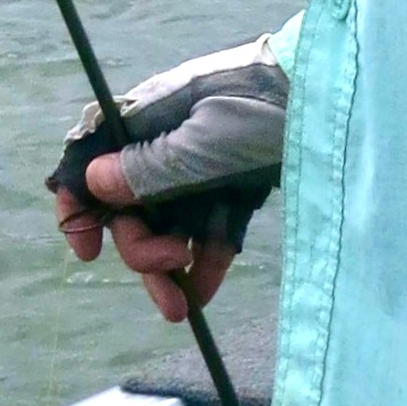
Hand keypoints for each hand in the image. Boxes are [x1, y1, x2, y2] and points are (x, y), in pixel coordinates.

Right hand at [48, 34, 288, 322]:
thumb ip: (147, 169)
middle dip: (142, 249)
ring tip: (182, 311)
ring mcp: (201, 163)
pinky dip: (204, 260)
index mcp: (146, 118)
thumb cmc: (257, 106)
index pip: (92, 157)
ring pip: (169, 223)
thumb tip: (92, 181)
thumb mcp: (199, 142)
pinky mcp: (233, 181)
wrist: (325, 94)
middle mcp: (166, 141)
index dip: (81, 205)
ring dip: (170, 268)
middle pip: (133, 206)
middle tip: (173, 266)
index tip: (88, 252)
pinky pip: (208, 226)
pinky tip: (204, 296)